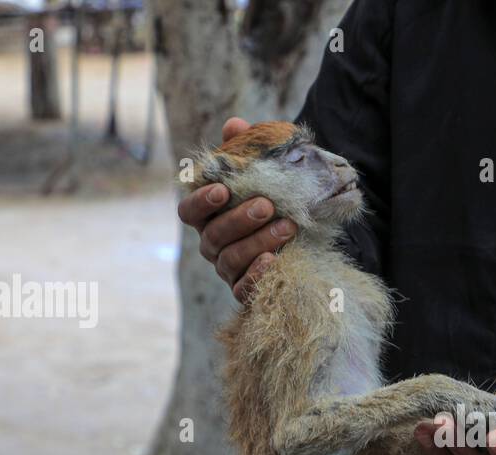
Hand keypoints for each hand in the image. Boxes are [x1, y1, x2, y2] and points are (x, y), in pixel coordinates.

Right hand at [176, 117, 297, 301]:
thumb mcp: (266, 173)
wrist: (306, 238)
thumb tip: (234, 125)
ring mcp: (228, 269)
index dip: (200, 201)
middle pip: (213, 235)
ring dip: (257, 242)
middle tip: (266, 205)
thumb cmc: (275, 201)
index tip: (222, 190)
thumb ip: (247, 150)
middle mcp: (212, 244)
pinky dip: (256, 274)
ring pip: (230, 259)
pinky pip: (244, 287)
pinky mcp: (245, 290)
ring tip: (287, 226)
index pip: (188, 211)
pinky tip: (273, 260)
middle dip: (238, 219)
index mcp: (208, 216)